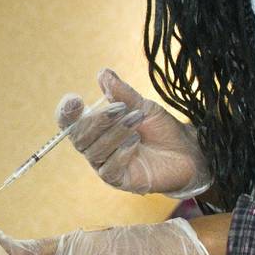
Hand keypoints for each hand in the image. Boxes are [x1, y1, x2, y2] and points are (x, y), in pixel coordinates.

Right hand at [58, 68, 210, 196]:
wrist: (187, 151)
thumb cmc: (161, 129)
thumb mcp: (143, 107)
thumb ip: (122, 93)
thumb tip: (103, 73)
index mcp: (96, 129)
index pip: (70, 124)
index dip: (67, 113)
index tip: (75, 99)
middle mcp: (96, 148)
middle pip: (79, 138)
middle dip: (99, 120)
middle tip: (122, 108)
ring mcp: (106, 166)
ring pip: (95, 152)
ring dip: (115, 134)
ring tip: (136, 120)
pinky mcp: (120, 181)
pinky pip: (109, 170)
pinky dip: (120, 153)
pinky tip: (135, 142)